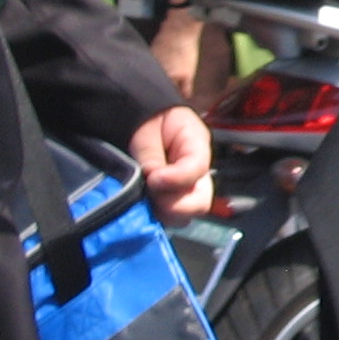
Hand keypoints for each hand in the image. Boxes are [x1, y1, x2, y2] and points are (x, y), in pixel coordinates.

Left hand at [130, 104, 213, 221]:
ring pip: (186, 215)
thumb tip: (152, 179)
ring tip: (145, 200)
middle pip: (200, 201)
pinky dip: (156, 216)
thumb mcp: (146, 130)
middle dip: (174, 205)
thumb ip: (150, 154)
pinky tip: (143, 206)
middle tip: (151, 195)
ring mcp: (186, 190)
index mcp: (197, 143)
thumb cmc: (145, 121)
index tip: (153, 179)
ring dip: (164, 212)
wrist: (138, 122)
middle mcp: (198, 172)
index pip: (198, 167)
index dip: (176, 179)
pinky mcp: (171, 203)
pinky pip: (170, 218)